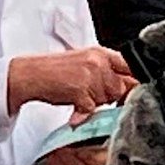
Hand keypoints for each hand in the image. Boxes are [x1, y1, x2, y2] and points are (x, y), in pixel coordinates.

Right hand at [8, 46, 136, 117]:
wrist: (30, 74)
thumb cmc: (56, 70)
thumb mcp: (85, 63)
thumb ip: (107, 73)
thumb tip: (131, 87)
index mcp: (101, 53)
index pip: (131, 66)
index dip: (133, 81)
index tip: (130, 91)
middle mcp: (98, 62)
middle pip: (121, 88)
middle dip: (109, 96)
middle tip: (90, 93)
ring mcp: (90, 75)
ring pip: (107, 100)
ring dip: (95, 103)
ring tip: (78, 94)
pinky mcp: (81, 90)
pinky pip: (92, 109)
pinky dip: (82, 112)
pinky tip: (73, 103)